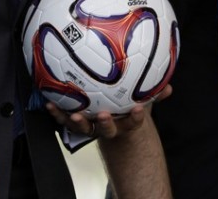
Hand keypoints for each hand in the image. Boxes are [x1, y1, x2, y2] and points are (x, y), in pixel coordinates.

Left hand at [46, 85, 171, 139]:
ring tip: (71, 114)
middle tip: (104, 116)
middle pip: (107, 130)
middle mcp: (108, 128)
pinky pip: (65, 119)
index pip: (133, 123)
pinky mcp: (76, 122)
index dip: (136, 118)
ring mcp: (91, 127)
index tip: (138, 110)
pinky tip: (48, 103)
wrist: (113, 121)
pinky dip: (56, 113)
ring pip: (84, 128)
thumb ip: (155, 95)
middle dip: (105, 124)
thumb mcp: (143, 101)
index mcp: (125, 123)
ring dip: (77, 121)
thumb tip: (169, 87)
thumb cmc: (128, 107)